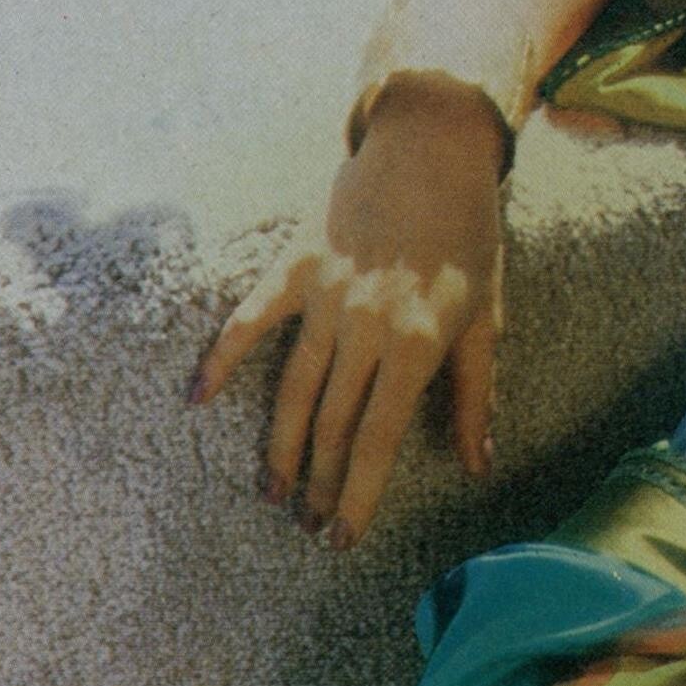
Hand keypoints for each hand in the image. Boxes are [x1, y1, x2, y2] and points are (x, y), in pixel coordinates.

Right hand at [192, 73, 508, 546]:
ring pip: (292, 389)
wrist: (430, 147)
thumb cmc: (468, 237)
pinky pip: (251, 320)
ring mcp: (325, 296)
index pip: (378, 441)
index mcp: (418, 346)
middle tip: (306, 527)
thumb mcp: (487, 318)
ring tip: (272, 493)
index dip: (357, 496)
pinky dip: (222, 358)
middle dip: (318, 484)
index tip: (341, 538)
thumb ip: (476, 395)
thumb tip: (479, 464)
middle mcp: (367, 328)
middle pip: (331, 426)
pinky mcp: (293, 266)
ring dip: (279, 447)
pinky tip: (198, 398)